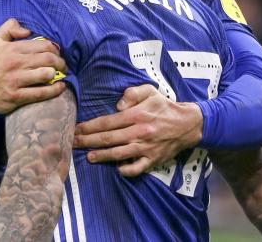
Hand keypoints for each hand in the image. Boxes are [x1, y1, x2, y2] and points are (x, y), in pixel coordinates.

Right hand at [0, 18, 66, 115]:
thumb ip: (10, 28)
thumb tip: (28, 30)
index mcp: (13, 49)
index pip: (43, 45)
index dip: (55, 49)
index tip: (57, 54)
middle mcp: (15, 63)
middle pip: (48, 59)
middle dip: (60, 62)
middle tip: (63, 65)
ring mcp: (15, 81)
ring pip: (46, 74)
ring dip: (58, 74)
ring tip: (60, 74)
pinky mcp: (16, 97)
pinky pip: (41, 93)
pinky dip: (55, 90)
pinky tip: (60, 87)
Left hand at [73, 84, 202, 175]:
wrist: (188, 124)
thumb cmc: (165, 106)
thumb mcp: (150, 91)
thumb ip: (132, 94)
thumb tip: (117, 106)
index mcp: (136, 115)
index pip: (107, 122)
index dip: (89, 126)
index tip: (77, 129)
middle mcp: (139, 132)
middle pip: (107, 139)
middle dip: (87, 141)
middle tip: (73, 143)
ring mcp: (145, 148)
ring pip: (118, 154)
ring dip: (100, 156)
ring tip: (88, 156)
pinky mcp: (152, 160)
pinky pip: (135, 168)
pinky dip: (125, 170)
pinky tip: (116, 167)